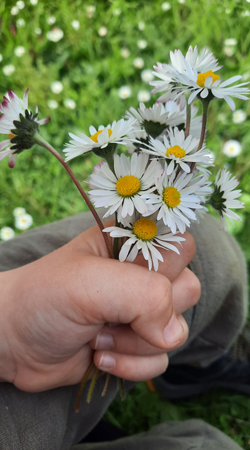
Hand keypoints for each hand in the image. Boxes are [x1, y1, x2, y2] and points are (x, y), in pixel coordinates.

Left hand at [0, 222, 199, 391]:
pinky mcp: (137, 344)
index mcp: (131, 244)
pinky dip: (132, 365)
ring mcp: (141, 311)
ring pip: (178, 330)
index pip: (181, 246)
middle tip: (110, 311)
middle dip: (151, 311)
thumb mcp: (91, 284)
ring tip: (97, 335)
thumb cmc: (44, 299)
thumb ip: (145, 295)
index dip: (163, 268)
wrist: (15, 344)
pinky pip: (161, 360)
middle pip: (188, 289)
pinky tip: (99, 356)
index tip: (129, 282)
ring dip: (136, 343)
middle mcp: (141, 274)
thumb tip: (174, 332)